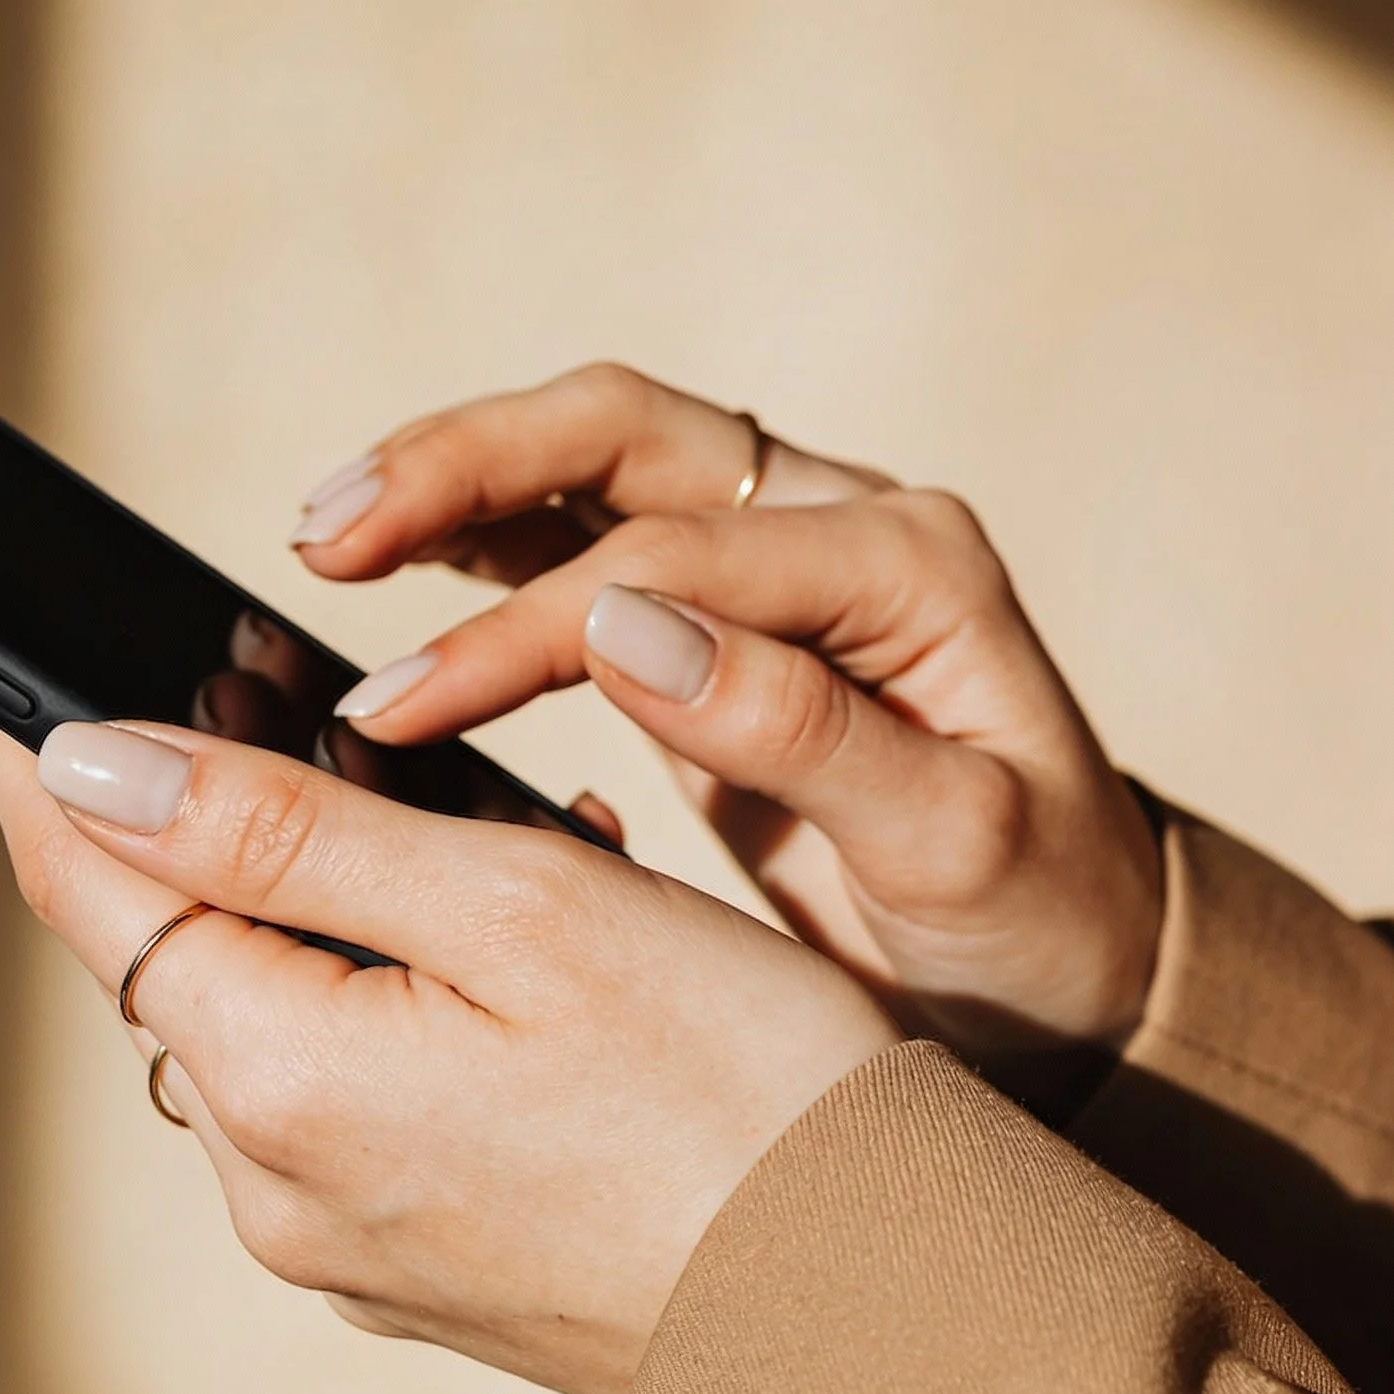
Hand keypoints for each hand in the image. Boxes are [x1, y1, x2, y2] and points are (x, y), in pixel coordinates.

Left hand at [0, 707, 897, 1393]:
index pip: (91, 889)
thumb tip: (90, 766)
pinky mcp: (421, 1260)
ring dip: (312, 894)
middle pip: (179, 952)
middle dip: (202, 810)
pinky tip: (483, 931)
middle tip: (250, 672)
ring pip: (271, 1015)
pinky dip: (382, 989)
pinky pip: (350, 1093)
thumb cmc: (742, 1089)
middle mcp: (283, 1189)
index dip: (38, 763)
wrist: (886, 1303)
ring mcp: (351, 1239)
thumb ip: (285, 835)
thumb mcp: (513, 909)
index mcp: (284, 1085)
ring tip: (408, 786)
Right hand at [291, 364, 1163, 1066]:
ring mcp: (770, 556)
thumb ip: (804, 734)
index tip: (407, 704)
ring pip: (586, 461)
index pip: (678, 556)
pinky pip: (576, 536)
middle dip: (464, 468)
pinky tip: (385, 569)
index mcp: (906, 565)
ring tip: (323, 537)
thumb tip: (622, 629)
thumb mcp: (953, 848)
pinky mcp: (715, 613)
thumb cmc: (1031, 919)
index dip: (532, 625)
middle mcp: (834, 524)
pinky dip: (477, 543)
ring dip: (451, 484)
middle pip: (622, 431)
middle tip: (327, 536)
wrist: (1070, 962)